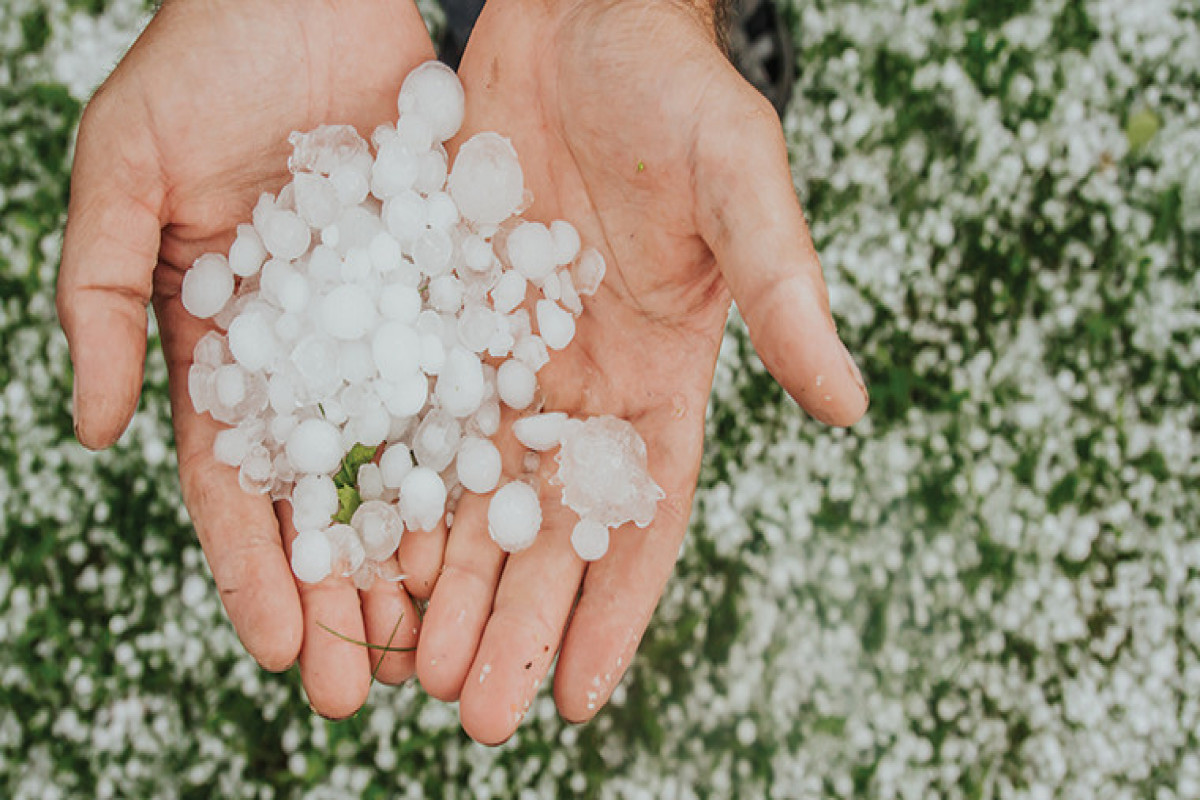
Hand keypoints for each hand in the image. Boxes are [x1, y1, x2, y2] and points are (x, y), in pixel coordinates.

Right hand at [56, 0, 434, 717]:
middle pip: (329, 499)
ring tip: (442, 643)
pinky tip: (505, 531)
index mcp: (225, 348)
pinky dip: (483, 461)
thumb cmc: (199, 68)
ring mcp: (387, 331)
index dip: (255, 568)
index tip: (281, 650)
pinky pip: (474, 385)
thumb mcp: (122, 173)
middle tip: (366, 691)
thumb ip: (95, 295)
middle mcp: (315, 356)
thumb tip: (87, 431)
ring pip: (408, 464)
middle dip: (341, 596)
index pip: (238, 484)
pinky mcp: (452, 294)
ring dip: (421, 556)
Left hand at [413, 0, 868, 742]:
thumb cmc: (673, 92)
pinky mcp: (442, 317)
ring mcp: (507, 355)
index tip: (580, 699)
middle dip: (515, 622)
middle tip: (470, 716)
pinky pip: (411, 416)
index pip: (644, 515)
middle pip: (548, 528)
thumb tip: (847, 408)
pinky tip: (356, 552)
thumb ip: (784, 293)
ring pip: (472, 492)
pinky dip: (389, 488)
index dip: (615, 608)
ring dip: (444, 582)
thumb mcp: (740, 185)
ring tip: (404, 666)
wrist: (578, 16)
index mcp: (663, 373)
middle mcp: (583, 383)